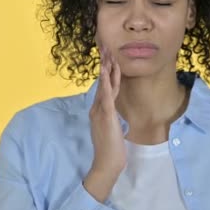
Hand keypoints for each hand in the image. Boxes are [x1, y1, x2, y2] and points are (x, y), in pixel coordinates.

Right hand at [83, 46, 125, 201]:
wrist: (107, 163)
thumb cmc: (111, 148)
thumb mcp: (111, 128)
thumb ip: (110, 117)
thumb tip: (112, 109)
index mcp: (98, 110)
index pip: (103, 86)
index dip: (105, 71)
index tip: (108, 56)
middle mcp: (97, 108)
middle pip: (102, 81)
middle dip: (104, 64)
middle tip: (106, 47)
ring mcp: (100, 111)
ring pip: (103, 85)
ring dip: (106, 68)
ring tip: (107, 53)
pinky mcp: (106, 115)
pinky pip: (106, 95)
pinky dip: (105, 81)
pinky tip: (105, 70)